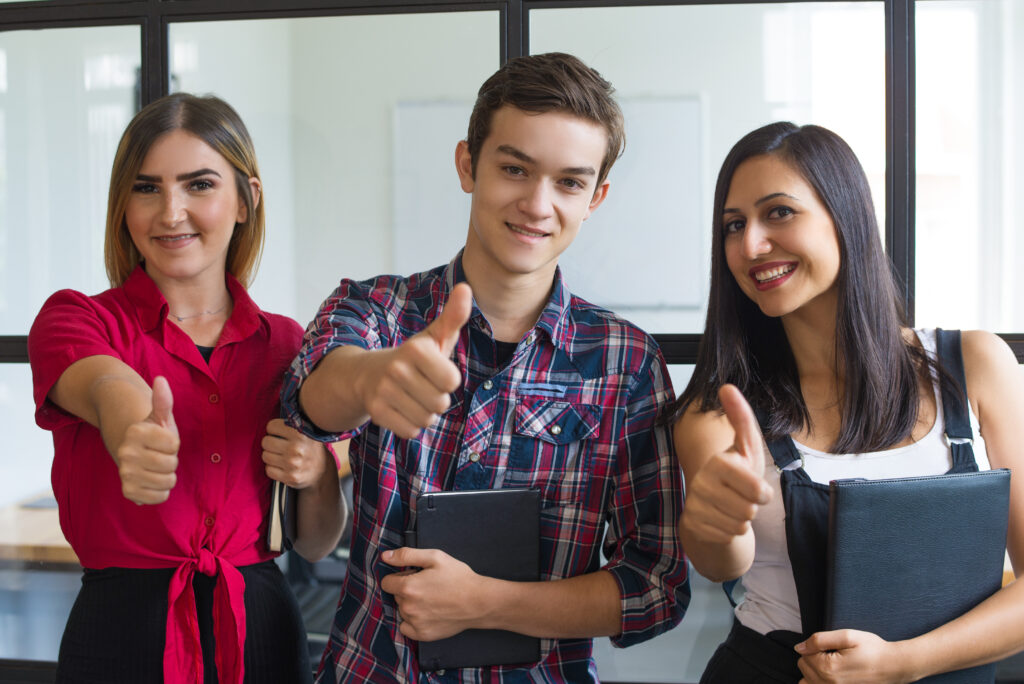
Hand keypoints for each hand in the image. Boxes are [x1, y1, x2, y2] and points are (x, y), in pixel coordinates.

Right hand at [113, 376, 179, 504]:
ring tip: (156, 467)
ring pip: (168, 482)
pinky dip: (161, 492)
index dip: (173, 443)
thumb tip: (160, 380)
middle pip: (171, 464)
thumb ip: (163, 400)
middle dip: (171, 460)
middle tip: (160, 455)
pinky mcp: (128, 492)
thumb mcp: (160, 416)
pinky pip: (159, 498)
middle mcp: (125, 453)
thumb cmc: (154, 433)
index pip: (174, 444)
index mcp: (135, 432)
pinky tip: (153, 482)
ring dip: (168, 476)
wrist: (136, 454)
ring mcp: (125, 473)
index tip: (162, 440)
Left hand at [262, 418, 330, 488]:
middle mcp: (297, 448)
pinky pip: (268, 470)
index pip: (271, 426)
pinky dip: (273, 469)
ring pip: (265, 456)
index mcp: (300, 433)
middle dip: (270, 443)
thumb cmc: (309, 447)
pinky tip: (282, 467)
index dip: (274, 429)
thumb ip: (292, 422)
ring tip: (281, 456)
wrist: (321, 471)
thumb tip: (274, 409)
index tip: (280, 433)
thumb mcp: (307, 430)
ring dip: (271, 456)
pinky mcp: (290, 477)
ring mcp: (293, 464)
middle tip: (279, 445)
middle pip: (265, 442)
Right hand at [358, 283, 471, 438]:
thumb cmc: (413, 357)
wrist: (368, 374)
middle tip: (423, 385)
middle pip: (441, 403)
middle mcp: (396, 369)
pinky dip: (411, 425)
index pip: (452, 382)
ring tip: (413, 397)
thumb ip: (454, 316)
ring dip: (425, 413)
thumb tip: (466, 288)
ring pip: (427, 420)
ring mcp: (383, 391)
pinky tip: (402, 408)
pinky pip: (411, 431)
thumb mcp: (434, 336)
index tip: (434, 370)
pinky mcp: (376, 412)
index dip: (448, 379)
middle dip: (437, 398)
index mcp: (415, 349)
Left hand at [380, 546, 484, 640]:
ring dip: (411, 605)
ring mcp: (415, 623)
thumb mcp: (434, 557)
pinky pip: (406, 628)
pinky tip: (428, 613)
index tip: (413, 576)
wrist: (478, 602)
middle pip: (396, 596)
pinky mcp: (423, 635)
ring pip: (402, 611)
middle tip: (428, 586)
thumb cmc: (458, 577)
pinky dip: (413, 622)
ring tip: (431, 600)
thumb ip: (406, 555)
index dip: (399, 577)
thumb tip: (385, 556)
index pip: (387, 582)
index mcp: (408, 587)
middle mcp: (408, 607)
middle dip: (407, 590)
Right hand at [680, 384, 771, 543]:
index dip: (763, 493)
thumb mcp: (745, 447)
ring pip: (739, 524)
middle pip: (750, 510)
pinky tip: (720, 519)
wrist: (709, 503)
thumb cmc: (735, 474)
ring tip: (731, 507)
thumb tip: (727, 386)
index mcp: (719, 462)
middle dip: (752, 507)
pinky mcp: (692, 524)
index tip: (758, 488)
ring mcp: (695, 504)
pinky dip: (729, 531)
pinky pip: (727, 536)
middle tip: (741, 497)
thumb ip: (742, 418)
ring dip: (742, 520)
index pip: (757, 490)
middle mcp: (702, 482)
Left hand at [796, 629, 909, 682]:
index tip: (831, 647)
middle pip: (804, 668)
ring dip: (815, 672)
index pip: (803, 655)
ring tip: (832, 666)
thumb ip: (819, 640)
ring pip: (808, 681)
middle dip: (813, 659)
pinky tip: (832, 676)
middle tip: (834, 655)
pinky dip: (819, 682)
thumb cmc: (873, 649)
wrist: (895, 667)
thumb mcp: (847, 636)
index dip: (815, 647)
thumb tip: (799, 647)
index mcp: (828, 668)